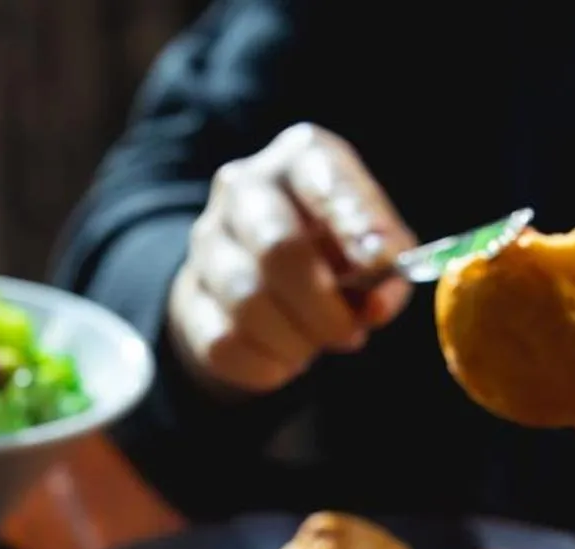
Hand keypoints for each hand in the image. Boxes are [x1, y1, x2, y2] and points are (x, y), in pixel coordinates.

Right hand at [166, 123, 414, 395]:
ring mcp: (206, 241)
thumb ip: (386, 267)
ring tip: (316, 346)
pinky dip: (265, 365)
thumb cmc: (331, 249)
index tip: (380, 264)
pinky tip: (284, 361)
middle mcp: (243, 187)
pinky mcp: (187, 296)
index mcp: (300, 157)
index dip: (356, 224)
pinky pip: (222, 343)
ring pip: (247, 302)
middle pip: (278, 248)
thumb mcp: (371, 243)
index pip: (325, 181)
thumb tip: (376, 305)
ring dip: (295, 341)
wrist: (260, 273)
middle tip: (350, 334)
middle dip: (323, 305)